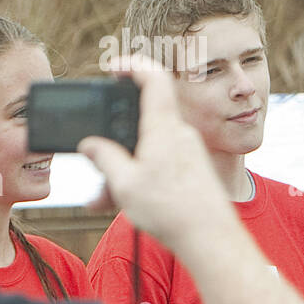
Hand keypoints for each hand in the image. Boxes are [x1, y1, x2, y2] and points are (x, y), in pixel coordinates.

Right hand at [78, 58, 230, 248]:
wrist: (212, 237)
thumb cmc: (172, 210)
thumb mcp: (125, 184)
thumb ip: (104, 158)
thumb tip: (91, 144)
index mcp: (164, 128)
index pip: (154, 78)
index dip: (133, 65)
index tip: (114, 66)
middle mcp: (179, 134)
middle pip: (142, 119)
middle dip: (114, 138)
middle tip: (95, 156)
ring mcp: (187, 151)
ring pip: (147, 147)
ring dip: (123, 167)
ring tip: (103, 197)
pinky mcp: (191, 168)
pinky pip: (158, 163)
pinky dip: (139, 177)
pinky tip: (122, 201)